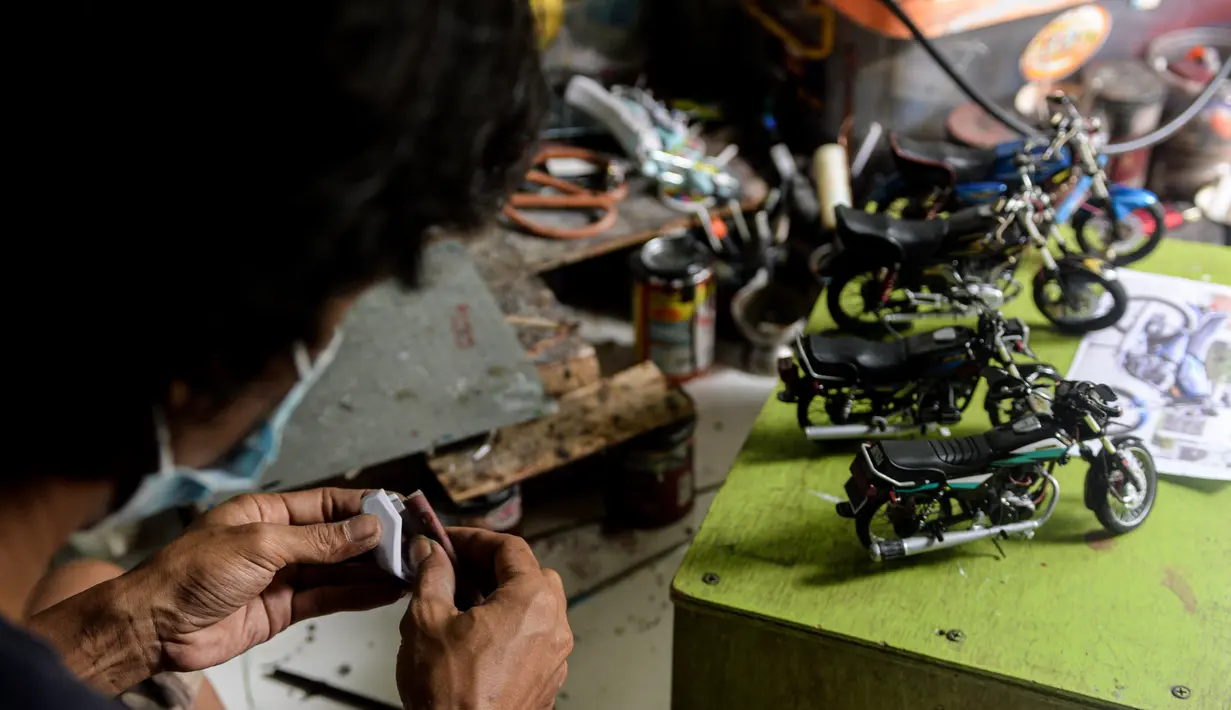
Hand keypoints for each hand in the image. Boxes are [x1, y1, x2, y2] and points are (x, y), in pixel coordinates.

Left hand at [132, 488, 405, 671]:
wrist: (155, 627)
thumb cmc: (188, 574)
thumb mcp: (260, 545)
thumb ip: (318, 540)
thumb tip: (365, 528)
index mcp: (267, 511)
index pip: (327, 504)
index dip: (364, 506)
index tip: (398, 510)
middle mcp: (277, 541)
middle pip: (337, 537)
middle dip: (375, 540)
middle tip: (411, 543)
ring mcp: (281, 576)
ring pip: (338, 569)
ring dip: (372, 570)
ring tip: (407, 568)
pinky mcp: (282, 608)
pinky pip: (328, 597)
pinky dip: (357, 595)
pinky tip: (383, 591)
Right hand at [397, 528, 571, 709]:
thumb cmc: (451, 695)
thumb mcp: (427, 620)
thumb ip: (431, 576)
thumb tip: (430, 554)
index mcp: (532, 600)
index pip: (509, 547)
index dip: (474, 539)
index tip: (447, 541)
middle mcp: (553, 625)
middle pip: (528, 574)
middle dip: (489, 566)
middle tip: (454, 569)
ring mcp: (554, 655)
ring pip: (533, 607)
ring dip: (499, 598)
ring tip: (459, 605)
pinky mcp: (546, 680)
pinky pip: (532, 639)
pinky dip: (508, 628)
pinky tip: (475, 638)